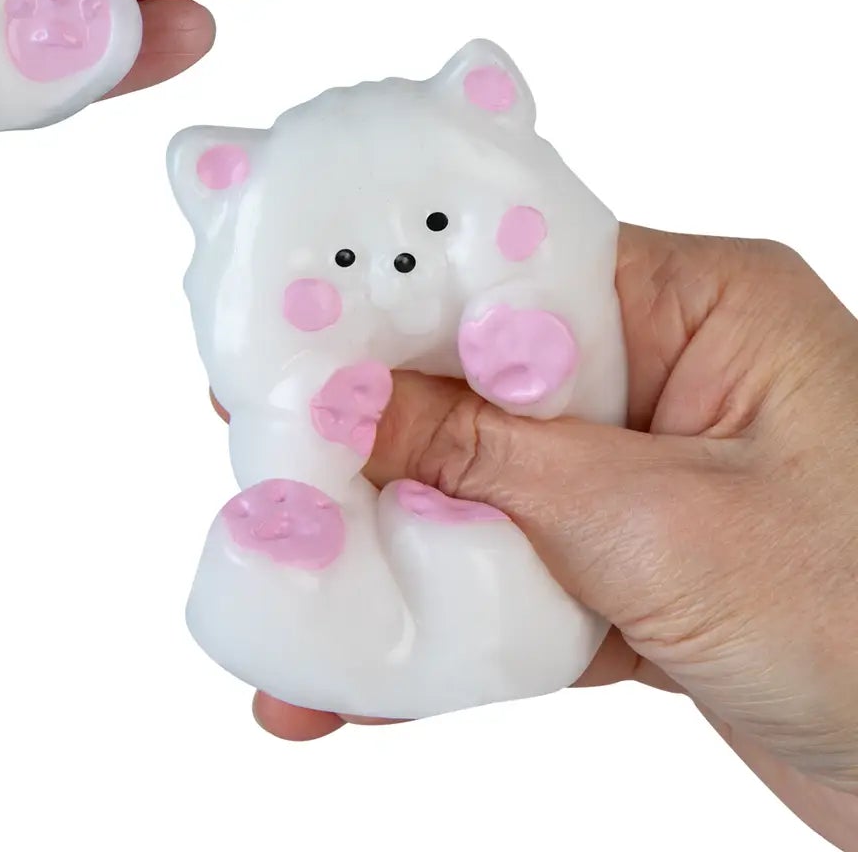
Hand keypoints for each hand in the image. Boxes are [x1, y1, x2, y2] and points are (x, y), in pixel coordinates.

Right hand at [251, 229, 857, 848]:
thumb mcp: (658, 526)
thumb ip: (487, 459)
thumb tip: (345, 404)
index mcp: (697, 306)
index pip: (504, 268)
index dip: (387, 295)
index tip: (278, 332)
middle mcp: (668, 376)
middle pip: (477, 381)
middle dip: (368, 436)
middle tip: (257, 465)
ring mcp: (650, 477)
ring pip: (485, 488)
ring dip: (390, 548)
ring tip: (283, 592)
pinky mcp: (639, 573)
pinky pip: (516, 578)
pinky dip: (443, 629)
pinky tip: (358, 685)